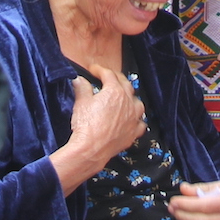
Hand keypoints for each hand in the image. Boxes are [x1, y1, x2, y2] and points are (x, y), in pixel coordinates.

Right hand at [52, 69, 145, 192]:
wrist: (91, 149)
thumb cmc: (86, 126)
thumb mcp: (81, 102)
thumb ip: (82, 88)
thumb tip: (80, 80)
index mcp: (115, 91)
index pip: (108, 74)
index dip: (99, 70)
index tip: (93, 70)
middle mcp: (128, 103)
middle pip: (126, 84)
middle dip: (117, 78)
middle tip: (108, 77)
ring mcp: (133, 118)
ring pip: (137, 103)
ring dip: (131, 98)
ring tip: (125, 97)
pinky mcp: (133, 133)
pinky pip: (140, 123)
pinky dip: (137, 119)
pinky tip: (132, 120)